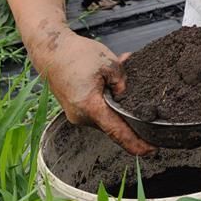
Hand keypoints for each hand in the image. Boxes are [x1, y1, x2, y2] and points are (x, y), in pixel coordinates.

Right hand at [30, 28, 155, 155]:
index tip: (151, 150)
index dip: (136, 143)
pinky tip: (109, 80)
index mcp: (90, 106)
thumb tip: (127, 96)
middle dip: (129, 113)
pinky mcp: (75, 109)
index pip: (118, 132)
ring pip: (106, 115)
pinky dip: (106, 98)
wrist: (50, 50)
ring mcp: (76, 114)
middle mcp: (81, 116)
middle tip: (145, 104)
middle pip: (114, 124)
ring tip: (121, 79)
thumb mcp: (109, 64)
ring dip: (116, 102)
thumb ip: (123, 83)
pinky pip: (97, 108)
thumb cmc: (76, 54)